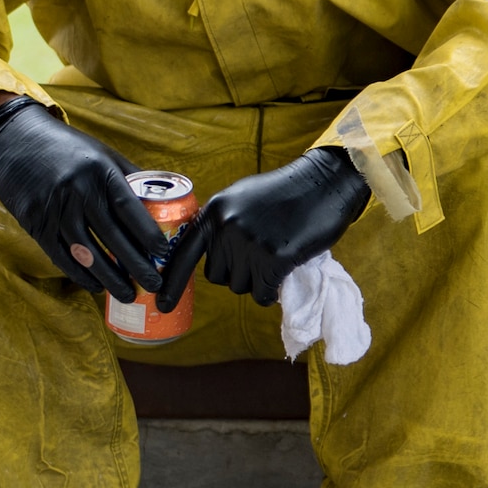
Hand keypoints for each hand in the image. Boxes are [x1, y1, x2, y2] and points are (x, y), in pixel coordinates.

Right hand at [0, 98, 165, 298]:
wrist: (16, 138)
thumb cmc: (68, 148)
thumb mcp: (102, 153)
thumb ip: (129, 177)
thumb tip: (162, 199)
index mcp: (100, 172)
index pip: (129, 208)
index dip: (147, 233)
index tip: (164, 254)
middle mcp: (78, 190)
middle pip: (111, 236)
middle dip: (135, 265)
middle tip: (154, 285)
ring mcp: (54, 207)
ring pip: (85, 251)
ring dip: (109, 277)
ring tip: (128, 294)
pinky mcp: (33, 221)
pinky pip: (59, 254)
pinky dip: (78, 274)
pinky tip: (96, 286)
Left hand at [156, 146, 369, 309]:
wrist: (325, 183)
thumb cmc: (287, 191)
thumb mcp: (243, 198)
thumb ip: (223, 222)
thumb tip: (211, 254)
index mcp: (215, 211)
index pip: (183, 253)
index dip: (171, 282)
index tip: (161, 303)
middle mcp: (227, 227)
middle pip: (217, 276)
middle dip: (236, 274)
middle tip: (260, 258)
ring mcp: (250, 243)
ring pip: (240, 287)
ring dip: (257, 282)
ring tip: (275, 259)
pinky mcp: (274, 258)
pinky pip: (262, 293)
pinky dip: (270, 292)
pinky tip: (281, 278)